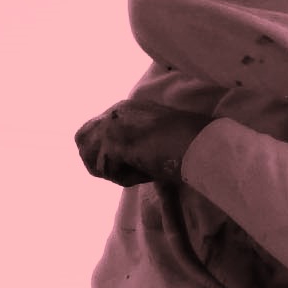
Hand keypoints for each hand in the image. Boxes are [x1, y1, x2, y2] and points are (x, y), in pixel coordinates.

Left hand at [76, 99, 211, 186]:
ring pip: (91, 159)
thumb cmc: (188, 146)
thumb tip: (109, 164)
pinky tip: (148, 169)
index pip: (92, 132)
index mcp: (125, 108)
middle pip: (82, 142)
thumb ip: (130, 146)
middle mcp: (116, 111)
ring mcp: (115, 123)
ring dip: (114, 172)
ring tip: (142, 168)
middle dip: (99, 163)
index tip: (132, 163)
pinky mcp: (117, 139)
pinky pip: (107, 171)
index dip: (105, 156)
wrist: (205, 143)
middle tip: (128, 170)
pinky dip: (126, 178)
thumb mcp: (153, 142)